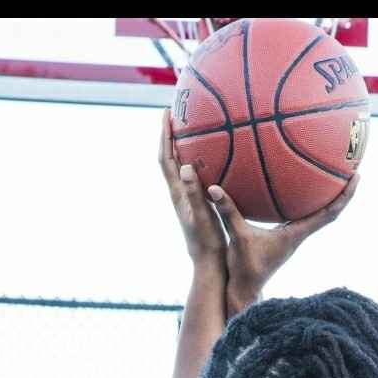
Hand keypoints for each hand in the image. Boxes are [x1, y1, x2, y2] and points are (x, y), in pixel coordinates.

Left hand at [159, 111, 226, 263]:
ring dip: (183, 147)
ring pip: (181, 166)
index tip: (167, 114)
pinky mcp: (197, 204)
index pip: (165, 158)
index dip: (164, 135)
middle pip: (170, 158)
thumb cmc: (207, 242)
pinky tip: (212, 159)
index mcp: (178, 193)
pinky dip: (199, 162)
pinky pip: (195, 176)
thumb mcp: (202, 216)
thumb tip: (184, 167)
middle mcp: (180, 193)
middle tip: (178, 114)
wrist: (209, 263)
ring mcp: (188, 199)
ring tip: (192, 130)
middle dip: (171, 135)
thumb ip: (193, 193)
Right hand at [207, 174, 359, 316]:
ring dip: (330, 198)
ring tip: (335, 175)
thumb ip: (228, 212)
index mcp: (296, 235)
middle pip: (331, 212)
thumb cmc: (245, 268)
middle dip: (343, 192)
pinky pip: (303, 216)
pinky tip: (301, 188)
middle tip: (352, 170)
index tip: (355, 178)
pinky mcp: (286, 237)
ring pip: (320, 215)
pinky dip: (307, 203)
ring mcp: (294, 237)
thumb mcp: (237, 237)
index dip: (344, 196)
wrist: (245, 289)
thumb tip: (215, 188)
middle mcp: (300, 235)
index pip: (328, 214)